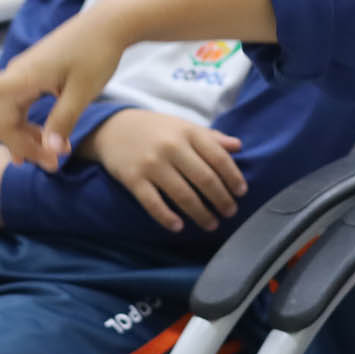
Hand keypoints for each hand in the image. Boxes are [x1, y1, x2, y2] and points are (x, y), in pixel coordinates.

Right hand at [0, 6, 131, 170]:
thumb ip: (63, 121)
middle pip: (4, 123)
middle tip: (54, 165)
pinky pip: (22, 108)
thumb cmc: (96, 53)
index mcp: (23, 76)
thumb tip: (48, 150)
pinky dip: (32, 127)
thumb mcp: (83, 91)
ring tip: (55, 157)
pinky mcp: (35, 76)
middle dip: (23, 148)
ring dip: (28, 140)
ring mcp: (25, 75)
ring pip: (13, 118)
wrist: (108, 24)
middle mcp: (17, 75)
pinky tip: (48, 142)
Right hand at [81, 109, 244, 233]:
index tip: (241, 192)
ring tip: (211, 224)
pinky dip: (166, 217)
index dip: (233, 177)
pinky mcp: (133, 179)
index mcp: (188, 132)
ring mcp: (152, 164)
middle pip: (205, 179)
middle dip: (221, 200)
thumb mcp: (183, 126)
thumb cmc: (156, 129)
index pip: (218, 158)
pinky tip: (178, 227)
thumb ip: (211, 137)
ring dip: (201, 214)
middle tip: (230, 212)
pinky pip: (153, 203)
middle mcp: (172, 147)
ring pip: (183, 195)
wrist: (112, 127)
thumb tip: (238, 147)